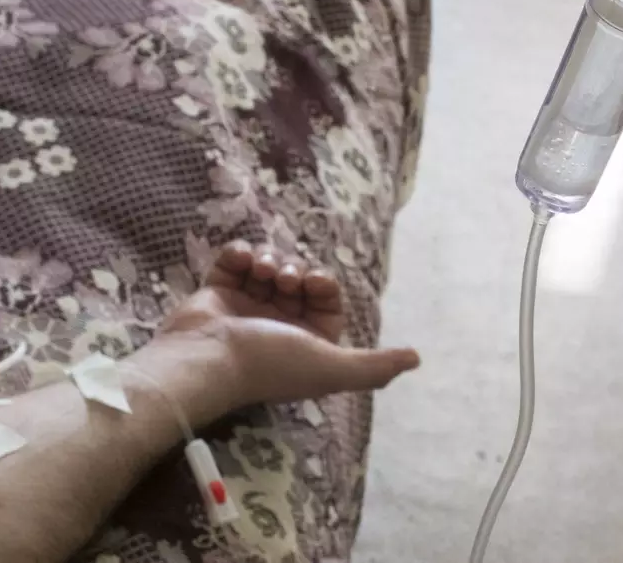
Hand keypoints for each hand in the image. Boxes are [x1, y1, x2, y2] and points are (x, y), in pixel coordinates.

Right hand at [156, 241, 419, 412]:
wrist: (206, 356)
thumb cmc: (270, 362)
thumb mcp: (332, 367)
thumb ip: (375, 366)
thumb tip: (416, 358)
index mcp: (306, 342)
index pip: (326, 299)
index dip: (323, 284)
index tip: (312, 283)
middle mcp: (277, 325)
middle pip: (299, 279)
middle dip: (296, 270)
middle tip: (284, 280)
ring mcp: (245, 307)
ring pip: (269, 267)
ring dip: (269, 261)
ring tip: (261, 272)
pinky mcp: (216, 293)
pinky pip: (234, 261)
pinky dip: (239, 254)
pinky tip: (239, 261)